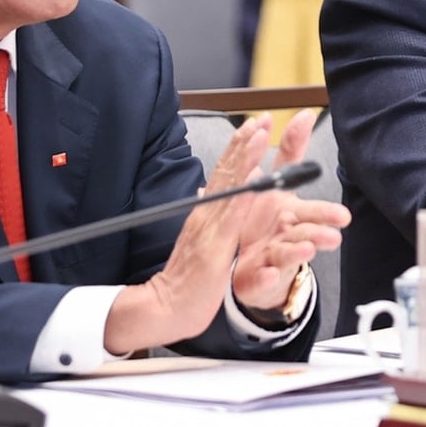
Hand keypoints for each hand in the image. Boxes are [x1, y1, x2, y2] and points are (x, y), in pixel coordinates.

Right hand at [102, 111, 339, 353]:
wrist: (165, 308)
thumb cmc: (187, 280)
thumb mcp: (200, 242)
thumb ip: (207, 217)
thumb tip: (208, 191)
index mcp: (205, 214)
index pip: (222, 174)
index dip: (238, 148)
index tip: (253, 124)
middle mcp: (206, 215)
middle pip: (226, 171)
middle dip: (243, 142)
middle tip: (260, 118)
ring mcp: (210, 229)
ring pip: (230, 186)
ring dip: (244, 157)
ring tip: (258, 134)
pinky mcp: (215, 248)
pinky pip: (232, 217)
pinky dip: (244, 196)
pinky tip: (255, 179)